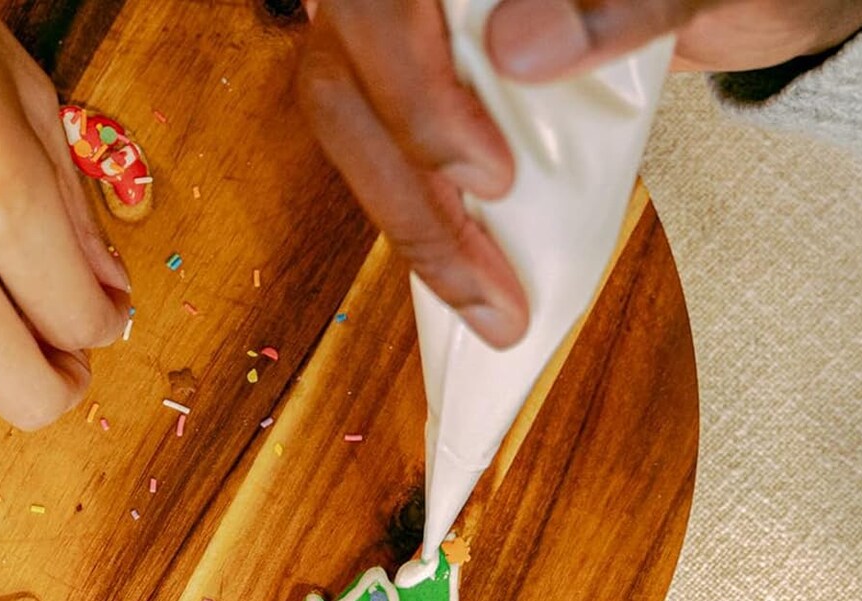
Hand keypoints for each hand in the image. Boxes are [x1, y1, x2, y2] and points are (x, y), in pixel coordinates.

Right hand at [298, 0, 861, 347]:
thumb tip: (519, 49)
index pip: (380, 8)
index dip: (418, 98)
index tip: (492, 178)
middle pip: (341, 84)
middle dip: (409, 199)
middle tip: (489, 290)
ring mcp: (401, 26)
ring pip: (348, 126)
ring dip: (413, 229)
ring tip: (488, 308)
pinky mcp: (412, 82)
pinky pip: (386, 154)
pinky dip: (426, 221)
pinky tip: (472, 281)